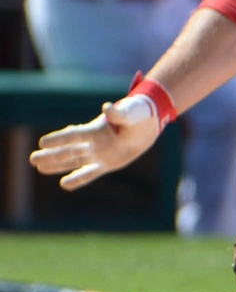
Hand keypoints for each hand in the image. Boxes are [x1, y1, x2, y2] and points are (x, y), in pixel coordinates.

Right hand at [30, 96, 162, 190]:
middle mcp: (94, 143)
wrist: (147, 125)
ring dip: (57, 165)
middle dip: (51, 154)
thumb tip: (107, 108)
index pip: (74, 135)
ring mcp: (99, 154)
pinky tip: (64, 184)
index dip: (60, 138)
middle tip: (32, 158)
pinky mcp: (106, 164)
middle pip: (69, 150)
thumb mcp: (130, 113)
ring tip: (39, 167)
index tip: (43, 142)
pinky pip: (90, 173)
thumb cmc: (138, 115)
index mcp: (96, 129)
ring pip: (74, 161)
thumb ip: (119, 114)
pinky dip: (79, 179)